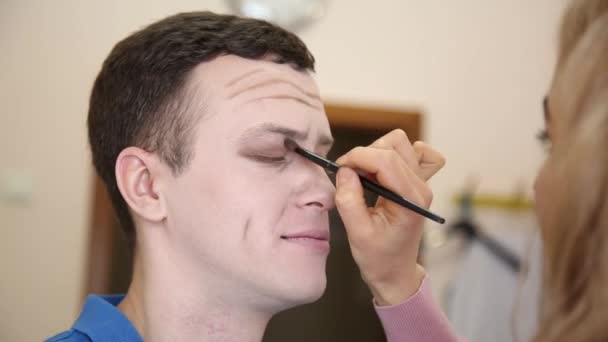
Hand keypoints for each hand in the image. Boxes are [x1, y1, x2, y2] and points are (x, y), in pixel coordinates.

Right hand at [334, 129, 444, 305]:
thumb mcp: (357, 233)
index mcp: (411, 200)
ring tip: (365, 175)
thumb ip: (349, 200)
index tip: (339, 169)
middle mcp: (421, 187)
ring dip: (377, 152)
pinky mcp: (417, 181)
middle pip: (395, 145)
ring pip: (402, 143)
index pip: (386, 160)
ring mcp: (422, 182)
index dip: (357, 157)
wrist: (396, 272)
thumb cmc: (378, 258)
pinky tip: (383, 169)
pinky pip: (415, 152)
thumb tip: (344, 170)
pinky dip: (396, 153)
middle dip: (366, 154)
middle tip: (351, 177)